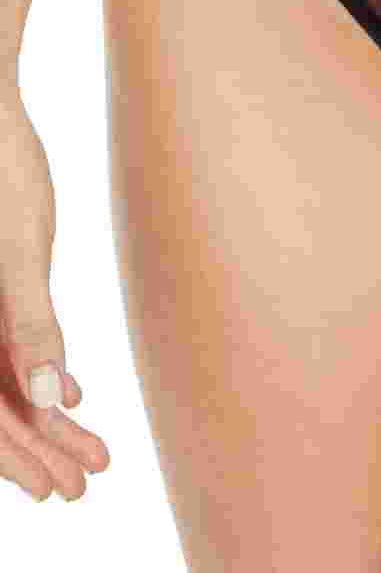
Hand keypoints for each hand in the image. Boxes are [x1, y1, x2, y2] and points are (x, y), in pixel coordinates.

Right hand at [0, 97, 109, 500]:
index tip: (63, 488)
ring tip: (92, 448)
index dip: (22, 459)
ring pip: (4, 381)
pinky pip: (5, 347)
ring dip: (46, 418)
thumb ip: (32, 326)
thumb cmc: (2, 172)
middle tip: (88, 480)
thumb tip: (55, 399)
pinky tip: (75, 394)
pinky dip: (38, 375)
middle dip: (39, 449)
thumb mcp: (20, 252)